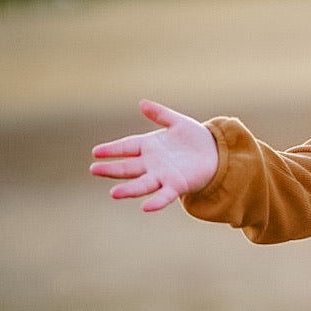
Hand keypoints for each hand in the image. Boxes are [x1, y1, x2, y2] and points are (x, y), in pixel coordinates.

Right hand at [90, 100, 218, 211]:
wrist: (217, 153)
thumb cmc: (195, 138)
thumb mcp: (177, 122)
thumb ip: (160, 114)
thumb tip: (141, 103)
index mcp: (149, 146)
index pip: (126, 147)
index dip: (112, 149)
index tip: (96, 152)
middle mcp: (152, 163)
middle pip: (128, 167)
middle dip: (112, 169)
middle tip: (94, 170)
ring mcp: (163, 176)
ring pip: (142, 184)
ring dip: (128, 189)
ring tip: (113, 193)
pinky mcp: (177, 186)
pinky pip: (164, 196)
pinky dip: (156, 202)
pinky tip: (146, 207)